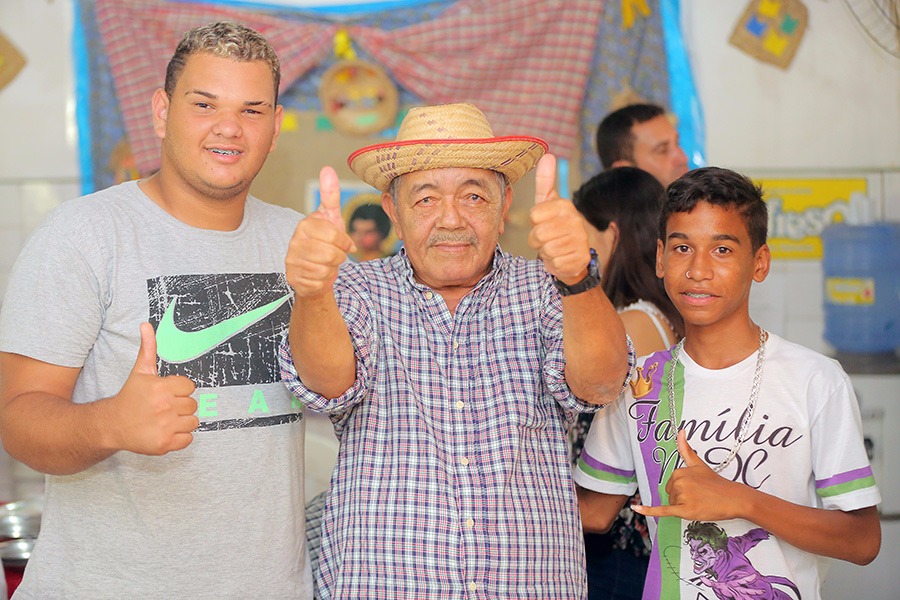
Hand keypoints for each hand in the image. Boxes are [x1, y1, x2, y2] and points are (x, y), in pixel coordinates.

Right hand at [108, 323, 198, 454]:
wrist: (111, 424)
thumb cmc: (130, 397)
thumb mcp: (140, 371)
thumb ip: (148, 348)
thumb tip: (146, 325)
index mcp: (161, 388)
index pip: (190, 387)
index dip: (180, 390)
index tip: (167, 393)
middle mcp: (164, 407)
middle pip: (193, 405)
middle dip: (181, 405)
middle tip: (165, 407)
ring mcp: (165, 427)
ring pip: (193, 422)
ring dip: (182, 421)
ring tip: (165, 419)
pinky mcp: (164, 444)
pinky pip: (188, 439)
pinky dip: (180, 438)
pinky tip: (165, 431)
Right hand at [286, 166, 355, 296]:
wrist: (315, 269)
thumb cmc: (325, 241)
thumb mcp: (331, 218)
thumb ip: (330, 195)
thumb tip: (327, 169)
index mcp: (305, 225)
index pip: (333, 234)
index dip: (343, 241)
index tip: (343, 243)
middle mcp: (295, 241)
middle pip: (330, 253)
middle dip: (339, 256)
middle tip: (335, 254)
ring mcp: (292, 260)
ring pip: (325, 268)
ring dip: (332, 268)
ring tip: (326, 263)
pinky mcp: (294, 277)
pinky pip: (319, 281)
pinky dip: (324, 279)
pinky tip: (319, 274)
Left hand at [527, 154, 590, 282]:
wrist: (572, 254)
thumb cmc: (554, 225)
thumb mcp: (548, 203)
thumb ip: (546, 181)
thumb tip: (548, 155)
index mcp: (565, 206)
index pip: (534, 215)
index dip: (534, 222)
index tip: (542, 222)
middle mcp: (575, 221)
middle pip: (538, 234)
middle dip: (537, 239)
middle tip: (546, 238)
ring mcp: (579, 241)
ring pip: (545, 249)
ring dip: (545, 251)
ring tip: (553, 247)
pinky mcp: (579, 259)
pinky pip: (554, 263)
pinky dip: (553, 263)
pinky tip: (560, 257)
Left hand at [633, 430, 746, 520]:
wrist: (733, 498)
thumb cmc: (716, 483)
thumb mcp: (698, 463)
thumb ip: (686, 449)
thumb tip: (681, 431)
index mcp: (679, 472)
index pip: (671, 485)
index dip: (683, 489)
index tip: (697, 488)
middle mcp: (679, 483)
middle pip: (670, 495)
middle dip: (683, 499)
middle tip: (700, 497)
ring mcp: (682, 497)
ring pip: (672, 505)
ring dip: (684, 507)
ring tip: (700, 503)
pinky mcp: (684, 511)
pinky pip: (663, 511)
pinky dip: (649, 510)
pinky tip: (636, 509)